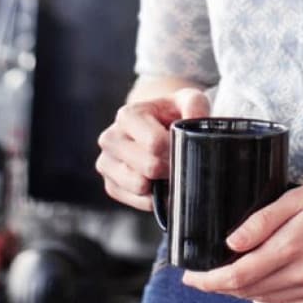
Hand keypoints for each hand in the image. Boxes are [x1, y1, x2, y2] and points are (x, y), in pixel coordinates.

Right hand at [94, 87, 210, 210]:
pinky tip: (158, 184)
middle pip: (149, 167)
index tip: (183, 147)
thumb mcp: (185, 101)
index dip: (175, 150)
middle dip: (170, 169)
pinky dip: (153, 198)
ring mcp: (106, 163)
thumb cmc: (171, 114)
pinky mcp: (110, 185)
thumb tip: (196, 118)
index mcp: (126, 116)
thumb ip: (195, 104)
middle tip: (178, 162)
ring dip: (160, 184)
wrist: (154, 127)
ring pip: (140, 186)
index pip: (154, 143)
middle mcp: (110, 139)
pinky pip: (137, 201)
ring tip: (168, 172)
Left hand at [181, 173, 302, 302]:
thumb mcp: (297, 197)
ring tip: (227, 280)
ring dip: (241, 296)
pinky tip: (260, 293)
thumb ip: (262, 221)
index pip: (238, 276)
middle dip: (219, 288)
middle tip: (202, 276)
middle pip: (248, 292)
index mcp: (291, 248)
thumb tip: (231, 243)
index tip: (190, 278)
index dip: (209, 281)